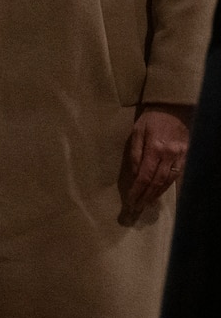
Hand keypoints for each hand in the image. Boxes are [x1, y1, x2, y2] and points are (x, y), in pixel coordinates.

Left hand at [120, 103, 193, 221]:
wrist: (174, 108)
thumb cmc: (151, 119)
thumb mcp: (137, 132)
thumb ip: (135, 154)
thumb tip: (134, 175)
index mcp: (155, 148)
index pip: (144, 176)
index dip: (137, 191)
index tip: (130, 201)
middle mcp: (170, 154)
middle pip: (157, 182)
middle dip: (146, 197)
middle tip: (137, 209)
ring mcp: (180, 156)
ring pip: (168, 181)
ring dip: (157, 194)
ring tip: (147, 204)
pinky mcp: (187, 156)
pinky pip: (177, 175)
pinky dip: (168, 186)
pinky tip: (160, 192)